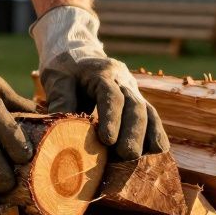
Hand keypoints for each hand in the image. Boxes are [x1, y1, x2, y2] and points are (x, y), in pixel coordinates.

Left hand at [31, 6, 169, 159]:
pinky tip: (158, 149)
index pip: (111, 95)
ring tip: (142, 157)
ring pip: (147, 110)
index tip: (108, 140)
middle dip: (133, 131)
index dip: (111, 118)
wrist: (79, 56)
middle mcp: (122, 81)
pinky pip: (151, 115)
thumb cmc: (66, 70)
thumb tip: (59, 128)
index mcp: (101, 73)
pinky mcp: (137, 101)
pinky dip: (156, 132)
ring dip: (147, 134)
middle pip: (134, 105)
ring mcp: (133, 90)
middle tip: (127, 154)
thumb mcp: (57, 79)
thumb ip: (60, 100)